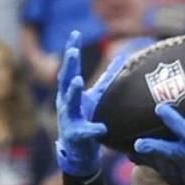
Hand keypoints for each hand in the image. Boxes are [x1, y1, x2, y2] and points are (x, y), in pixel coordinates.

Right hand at [54, 31, 124, 181]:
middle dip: (69, 65)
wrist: (78, 151)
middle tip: (74, 51)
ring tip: (78, 80)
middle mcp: (66, 103)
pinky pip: (85, 132)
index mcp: (70, 92)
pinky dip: (92, 130)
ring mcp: (69, 119)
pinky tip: (100, 128)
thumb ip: (106, 79)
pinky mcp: (76, 137)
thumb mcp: (96, 97)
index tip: (75, 33)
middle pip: (65, 80)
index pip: (70, 67)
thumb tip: (120, 58)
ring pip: (69, 103)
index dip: (71, 51)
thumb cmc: (85, 120)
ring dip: (73, 91)